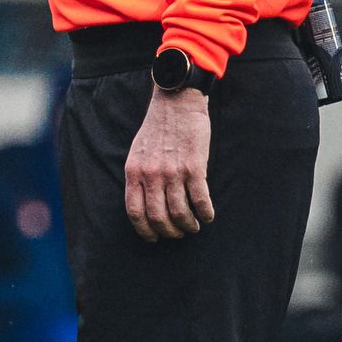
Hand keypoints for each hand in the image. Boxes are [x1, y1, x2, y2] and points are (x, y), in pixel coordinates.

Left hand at [126, 83, 215, 239]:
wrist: (176, 104)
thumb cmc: (157, 129)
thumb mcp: (137, 153)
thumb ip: (139, 176)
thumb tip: (143, 202)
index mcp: (134, 172)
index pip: (135, 212)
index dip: (144, 230)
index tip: (153, 237)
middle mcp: (151, 175)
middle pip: (158, 217)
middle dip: (169, 232)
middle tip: (178, 234)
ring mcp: (173, 172)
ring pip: (180, 213)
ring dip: (188, 225)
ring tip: (193, 227)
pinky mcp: (195, 167)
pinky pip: (200, 200)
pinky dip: (205, 213)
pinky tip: (207, 216)